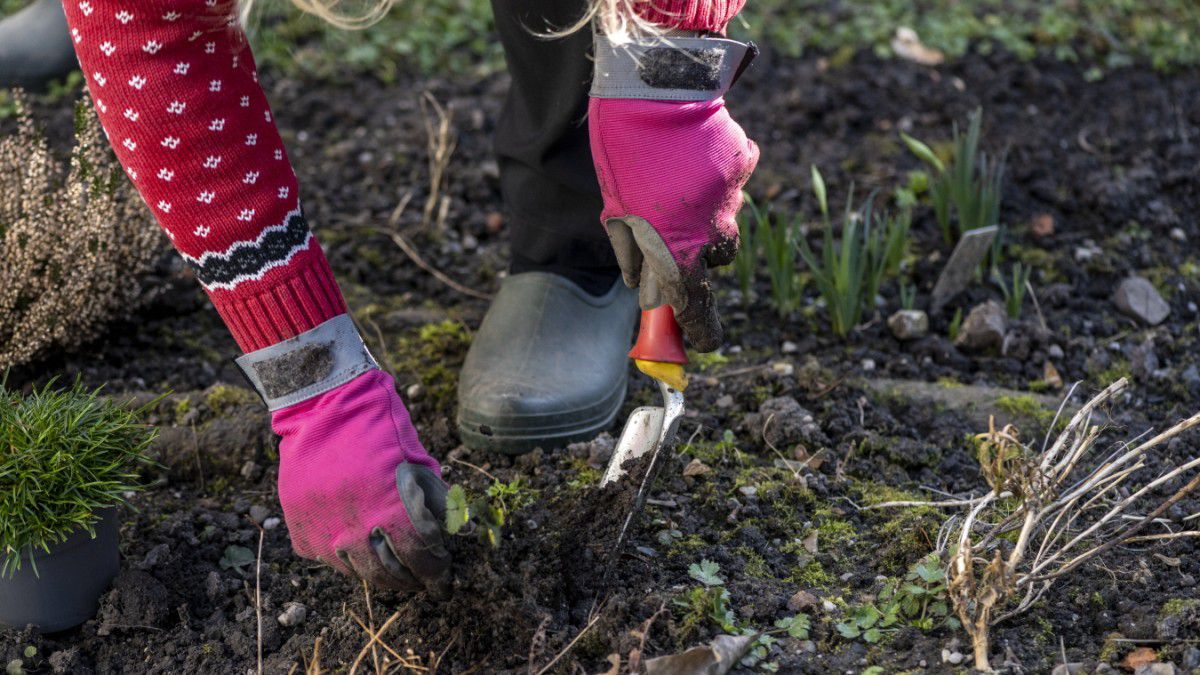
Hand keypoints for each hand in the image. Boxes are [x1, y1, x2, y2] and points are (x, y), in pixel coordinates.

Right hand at [271, 369, 449, 591]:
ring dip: (378, 573)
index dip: (435, 571)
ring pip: (355, 570)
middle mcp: (353, 526)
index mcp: (389, 508)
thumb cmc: (378, 424)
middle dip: (410, 579)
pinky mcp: (298, 526)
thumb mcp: (418, 457)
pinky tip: (358, 549)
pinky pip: (323, 556)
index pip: (419, 556)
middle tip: (421, 578)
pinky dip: (343, 557)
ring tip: (394, 569)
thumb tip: (454, 530)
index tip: (443, 575)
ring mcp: (321, 529)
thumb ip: (435, 497)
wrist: (323, 402)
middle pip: (387, 572)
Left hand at [589, 96, 757, 351]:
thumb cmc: (624, 158)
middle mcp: (714, 236)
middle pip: (714, 260)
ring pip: (725, 220)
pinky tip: (693, 156)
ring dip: (704, 212)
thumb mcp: (614, 216)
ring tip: (676, 181)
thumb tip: (641, 282)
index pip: (698, 311)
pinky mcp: (745, 165)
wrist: (653, 93)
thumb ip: (632, 255)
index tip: (703, 341)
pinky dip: (716, 177)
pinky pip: (733, 183)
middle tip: (668, 223)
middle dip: (695, 249)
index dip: (701, 331)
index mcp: (679, 255)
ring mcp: (734, 201)